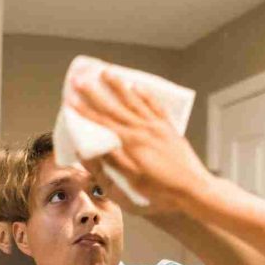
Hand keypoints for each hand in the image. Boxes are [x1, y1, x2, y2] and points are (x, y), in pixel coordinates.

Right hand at [68, 69, 213, 212]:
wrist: (194, 190)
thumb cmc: (162, 193)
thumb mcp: (132, 183)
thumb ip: (112, 162)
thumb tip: (91, 148)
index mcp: (131, 143)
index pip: (102, 122)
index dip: (84, 111)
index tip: (70, 100)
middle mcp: (143, 130)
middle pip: (114, 107)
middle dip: (94, 92)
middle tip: (79, 80)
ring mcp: (158, 127)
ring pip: (134, 100)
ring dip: (118, 86)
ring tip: (106, 72)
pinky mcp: (169, 129)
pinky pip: (155, 106)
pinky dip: (145, 94)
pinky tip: (137, 86)